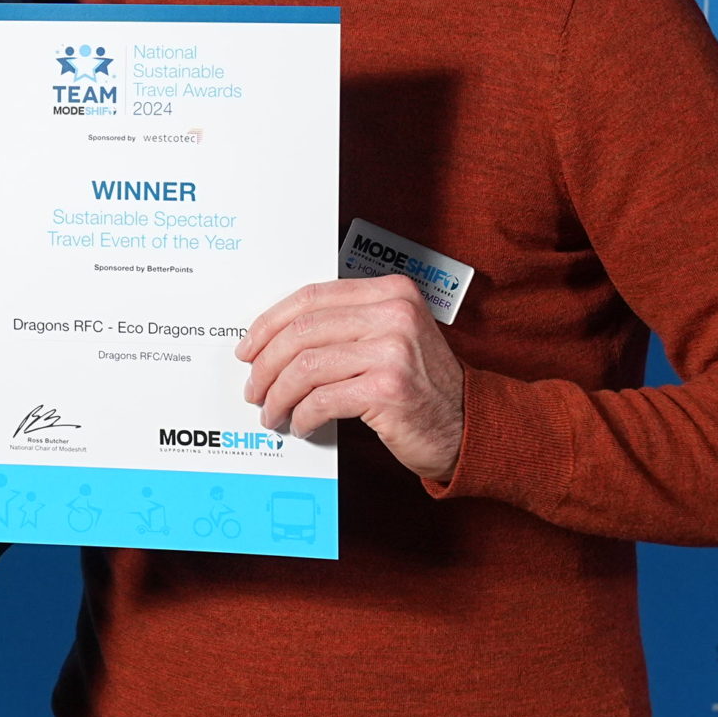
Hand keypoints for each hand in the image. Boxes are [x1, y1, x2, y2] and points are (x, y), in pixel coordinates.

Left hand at [237, 276, 465, 483]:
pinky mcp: (389, 389)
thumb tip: (272, 340)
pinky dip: (303, 415)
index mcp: (390, 291)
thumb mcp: (388, 338)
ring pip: (306, 367)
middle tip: (253, 389)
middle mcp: (394, 313)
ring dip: (279, 395)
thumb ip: (344, 326)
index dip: (269, 323)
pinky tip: (302, 424)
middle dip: (266, 364)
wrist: (469, 425)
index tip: (248, 348)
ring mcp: (394, 350)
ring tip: (272, 412)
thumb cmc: (420, 385)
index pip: (311, 297)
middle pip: (302, 331)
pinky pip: (323, 400)